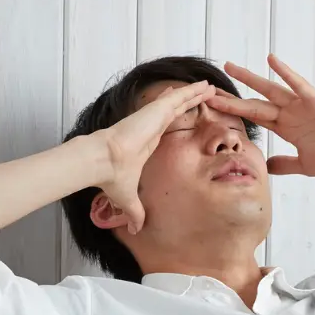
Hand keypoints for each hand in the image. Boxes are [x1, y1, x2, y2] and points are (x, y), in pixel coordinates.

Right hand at [95, 80, 213, 233]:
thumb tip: (136, 229)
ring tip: (211, 85)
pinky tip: (205, 85)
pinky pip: (178, 96)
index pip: (169, 126)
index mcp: (148, 140)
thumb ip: (135, 210)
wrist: (103, 162)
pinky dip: (192, 90)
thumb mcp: (128, 197)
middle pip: (177, 109)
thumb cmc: (112, 176)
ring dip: (195, 92)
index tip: (189, 115)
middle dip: (192, 101)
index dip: (180, 119)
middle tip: (207, 95)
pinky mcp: (155, 110)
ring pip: (180, 100)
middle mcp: (152, 125)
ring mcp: (154, 116)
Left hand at [214, 55, 314, 176]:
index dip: (233, 114)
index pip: (254, 119)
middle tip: (206, 89)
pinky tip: (271, 60)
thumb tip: (266, 168)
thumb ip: (285, 164)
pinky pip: (298, 85)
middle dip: (231, 98)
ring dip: (250, 79)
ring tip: (230, 66)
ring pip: (270, 90)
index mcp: (287, 129)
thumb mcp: (305, 165)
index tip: (211, 109)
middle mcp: (290, 114)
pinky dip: (285, 73)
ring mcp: (302, 107)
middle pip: (255, 103)